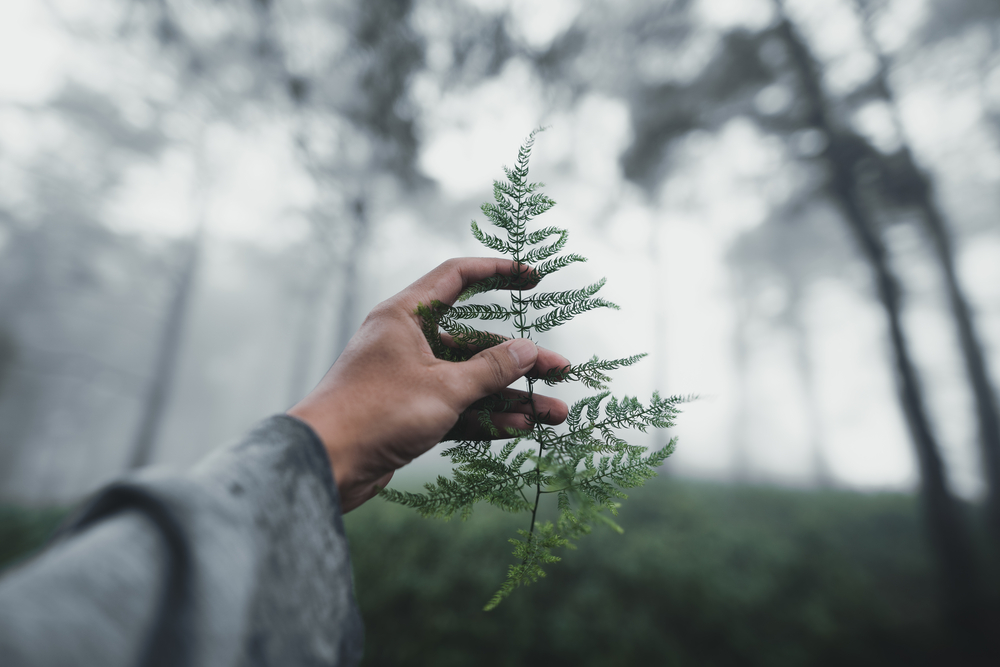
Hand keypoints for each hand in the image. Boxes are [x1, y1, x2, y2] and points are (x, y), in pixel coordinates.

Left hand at [287, 258, 569, 511]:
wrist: (326, 463)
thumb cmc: (376, 413)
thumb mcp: (444, 388)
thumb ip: (491, 368)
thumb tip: (528, 349)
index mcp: (405, 316)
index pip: (457, 278)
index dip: (497, 273)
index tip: (532, 277)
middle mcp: (407, 342)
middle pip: (474, 342)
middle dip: (519, 359)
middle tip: (560, 370)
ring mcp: (408, 379)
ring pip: (470, 381)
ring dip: (511, 396)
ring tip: (556, 413)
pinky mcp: (409, 413)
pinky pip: (457, 408)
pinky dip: (486, 417)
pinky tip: (522, 427)